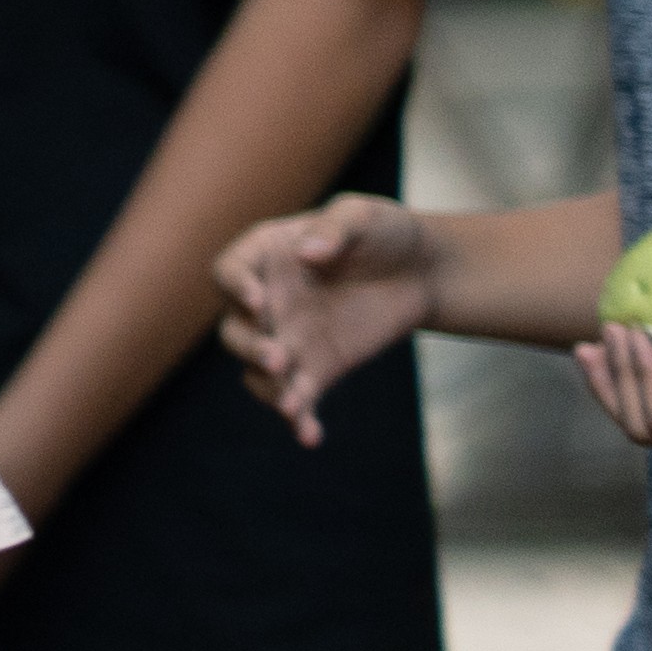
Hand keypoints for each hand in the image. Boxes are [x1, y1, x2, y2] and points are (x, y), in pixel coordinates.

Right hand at [216, 195, 437, 436]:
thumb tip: (308, 252)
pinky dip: (299, 419)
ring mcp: (287, 336)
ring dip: (268, 388)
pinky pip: (297, 397)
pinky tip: (310, 435)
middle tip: (277, 357)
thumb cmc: (386, 233)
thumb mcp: (364, 215)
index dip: (234, 287)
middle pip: (234, 329)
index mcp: (265, 257)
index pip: (228, 272)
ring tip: (292, 404)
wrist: (423, 272)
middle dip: (249, 347)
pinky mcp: (316, 367)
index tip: (258, 301)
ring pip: (257, 371)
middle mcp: (266, 300)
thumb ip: (336, 227)